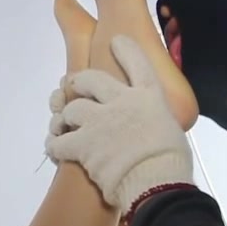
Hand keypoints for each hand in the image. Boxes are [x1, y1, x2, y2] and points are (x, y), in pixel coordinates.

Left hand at [45, 35, 193, 213]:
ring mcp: (100, 121)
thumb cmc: (171, 164)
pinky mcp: (83, 143)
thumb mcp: (171, 132)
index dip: (126, 51)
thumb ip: (154, 123)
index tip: (116, 41)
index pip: (137, 64)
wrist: (157, 184)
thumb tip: (149, 130)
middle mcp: (122, 102)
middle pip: (91, 79)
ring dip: (65, 118)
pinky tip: (54, 149)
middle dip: (79, 82)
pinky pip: (59, 141)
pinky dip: (55, 146)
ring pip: (71, 109)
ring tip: (63, 127)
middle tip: (73, 87)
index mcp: (149, 98)